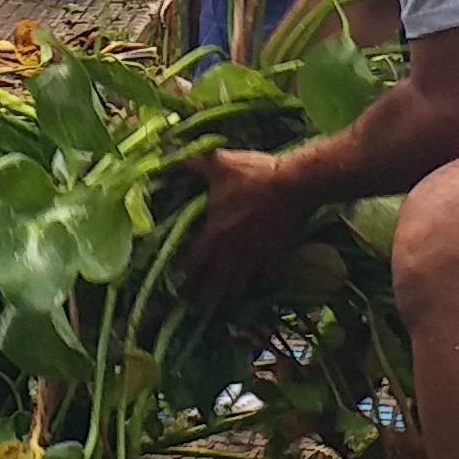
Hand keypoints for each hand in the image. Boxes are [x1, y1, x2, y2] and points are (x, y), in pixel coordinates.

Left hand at [182, 145, 307, 296]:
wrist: (292, 184)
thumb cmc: (253, 175)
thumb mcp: (219, 165)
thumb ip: (192, 163)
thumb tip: (166, 153)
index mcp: (215, 233)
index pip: (194, 261)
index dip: (184, 274)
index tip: (176, 284)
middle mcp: (233, 251)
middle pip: (214, 282)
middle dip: (202, 295)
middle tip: (194, 306)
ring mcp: (255, 256)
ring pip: (239, 286)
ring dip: (229, 294)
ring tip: (223, 302)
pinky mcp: (276, 255)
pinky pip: (266, 277)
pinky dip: (260, 284)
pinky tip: (258, 286)